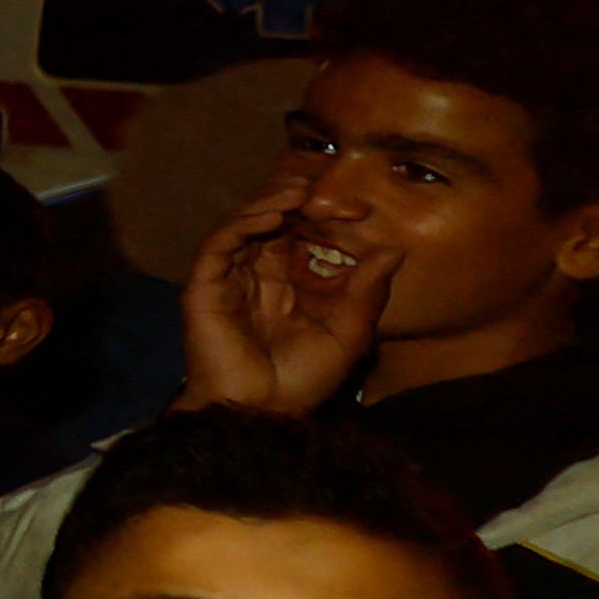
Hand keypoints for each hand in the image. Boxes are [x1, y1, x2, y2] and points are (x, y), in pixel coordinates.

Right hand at [179, 176, 389, 415]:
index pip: (299, 234)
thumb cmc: (303, 380)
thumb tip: (394, 250)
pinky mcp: (204, 289)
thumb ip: (367, 290)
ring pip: (241, 226)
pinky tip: (271, 217)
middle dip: (292, 199)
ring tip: (296, 193)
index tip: (359, 212)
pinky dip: (241, 225)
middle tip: (319, 185)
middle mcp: (254, 275)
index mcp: (286, 283)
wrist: (264, 412)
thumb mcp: (349, 332)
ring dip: (267, 204)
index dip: (323, 217)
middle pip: (268, 221)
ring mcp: (227, 280)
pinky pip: (218, 245)